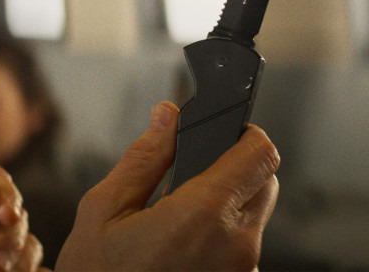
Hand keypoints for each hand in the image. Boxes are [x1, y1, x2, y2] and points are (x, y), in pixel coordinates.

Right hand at [55, 102, 279, 271]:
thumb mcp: (103, 210)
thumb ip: (144, 158)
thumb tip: (167, 116)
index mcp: (203, 214)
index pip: (260, 153)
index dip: (244, 134)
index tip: (223, 133)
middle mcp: (236, 246)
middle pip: (264, 183)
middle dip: (235, 169)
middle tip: (190, 177)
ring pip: (254, 219)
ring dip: (226, 209)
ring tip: (175, 223)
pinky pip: (241, 252)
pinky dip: (220, 241)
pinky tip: (180, 250)